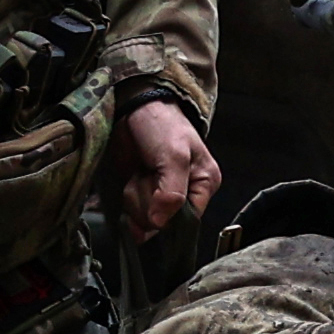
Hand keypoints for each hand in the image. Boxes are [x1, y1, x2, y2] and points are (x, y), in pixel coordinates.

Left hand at [114, 96, 221, 242]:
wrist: (133, 110)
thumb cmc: (162, 125)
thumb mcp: (174, 156)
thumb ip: (171, 192)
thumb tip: (159, 223)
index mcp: (205, 184)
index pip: (189, 221)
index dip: (169, 215)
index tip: (158, 191)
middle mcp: (187, 194)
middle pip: (164, 223)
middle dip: (149, 200)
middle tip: (148, 172)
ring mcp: (163, 197)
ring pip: (145, 220)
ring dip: (136, 196)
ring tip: (141, 172)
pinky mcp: (144, 195)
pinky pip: (133, 213)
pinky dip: (128, 198)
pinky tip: (133, 179)